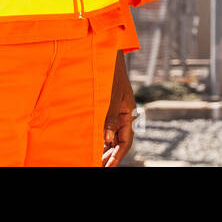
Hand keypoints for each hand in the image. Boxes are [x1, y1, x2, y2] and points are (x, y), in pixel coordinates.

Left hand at [102, 51, 134, 166]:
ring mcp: (115, 112)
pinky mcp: (107, 108)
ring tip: (95, 160)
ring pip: (111, 136)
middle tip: (100, 166)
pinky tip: (93, 145)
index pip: (125, 141)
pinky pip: (105, 127)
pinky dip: (100, 137)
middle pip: (118, 141)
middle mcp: (123, 115)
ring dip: (104, 148)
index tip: (109, 166)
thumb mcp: (112, 96)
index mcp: (128, 113)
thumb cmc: (111, 73)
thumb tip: (107, 139)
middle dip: (110, 155)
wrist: (108, 55)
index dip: (117, 155)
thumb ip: (110, 118)